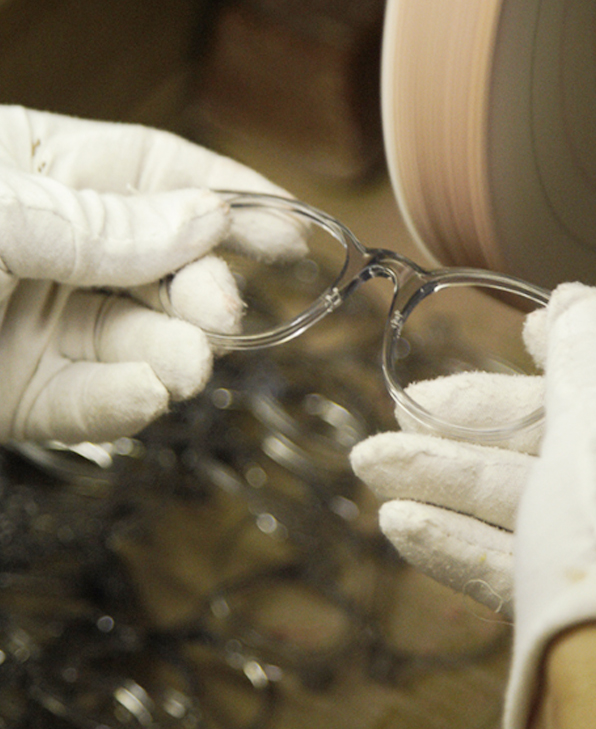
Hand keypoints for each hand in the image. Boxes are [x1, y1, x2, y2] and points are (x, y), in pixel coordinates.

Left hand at [0, 105, 297, 442]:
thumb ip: (102, 224)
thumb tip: (207, 219)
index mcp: (43, 174)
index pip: (156, 173)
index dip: (227, 199)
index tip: (288, 229)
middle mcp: (54, 250)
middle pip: (162, 267)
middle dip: (203, 292)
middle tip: (221, 311)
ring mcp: (42, 327)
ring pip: (137, 343)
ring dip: (173, 356)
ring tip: (188, 364)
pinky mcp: (25, 397)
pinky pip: (88, 406)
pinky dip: (122, 405)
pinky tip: (144, 395)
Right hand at [352, 282, 595, 728]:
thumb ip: (591, 345)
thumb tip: (577, 298)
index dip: (593, 332)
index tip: (530, 327)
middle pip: (578, 427)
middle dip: (481, 418)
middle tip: (408, 401)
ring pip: (538, 495)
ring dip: (449, 478)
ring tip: (371, 461)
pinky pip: (532, 558)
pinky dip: (468, 543)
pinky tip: (400, 526)